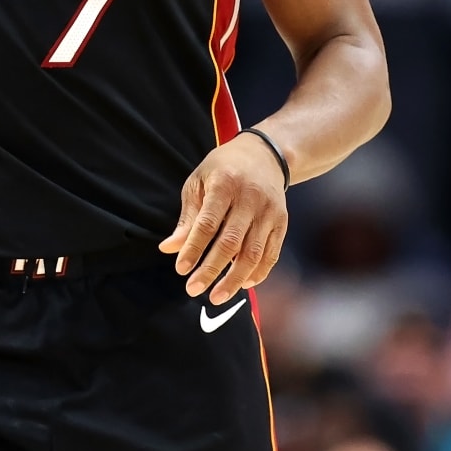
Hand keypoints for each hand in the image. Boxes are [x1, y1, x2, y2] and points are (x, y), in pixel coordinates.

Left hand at [159, 134, 288, 302]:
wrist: (265, 154)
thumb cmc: (224, 168)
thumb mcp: (199, 182)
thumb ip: (188, 217)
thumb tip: (169, 248)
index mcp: (225, 183)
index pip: (208, 223)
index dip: (194, 248)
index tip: (181, 269)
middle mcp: (250, 198)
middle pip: (231, 242)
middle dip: (211, 270)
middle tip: (193, 290)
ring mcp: (270, 211)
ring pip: (253, 253)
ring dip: (234, 279)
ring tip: (217, 296)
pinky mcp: (282, 222)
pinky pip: (271, 254)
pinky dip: (258, 273)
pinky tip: (242, 284)